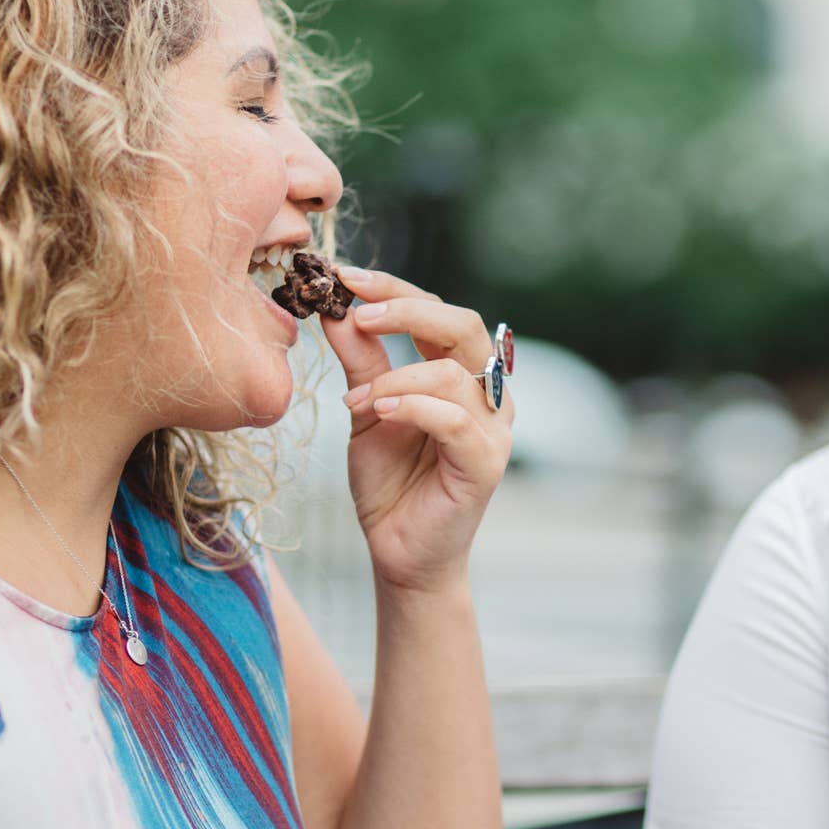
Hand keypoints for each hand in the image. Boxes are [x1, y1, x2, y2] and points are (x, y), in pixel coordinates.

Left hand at [321, 267, 512, 593]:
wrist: (397, 551)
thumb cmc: (389, 482)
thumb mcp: (366, 409)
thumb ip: (360, 360)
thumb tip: (336, 309)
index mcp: (461, 373)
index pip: (438, 312)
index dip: (395, 290)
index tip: (346, 277)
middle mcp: (487, 394)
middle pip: (462, 325)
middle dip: (406, 309)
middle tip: (356, 311)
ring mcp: (493, 428)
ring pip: (454, 372)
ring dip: (394, 376)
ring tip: (354, 401)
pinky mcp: (487, 463)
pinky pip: (455, 419)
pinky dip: (412, 406)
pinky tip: (378, 412)